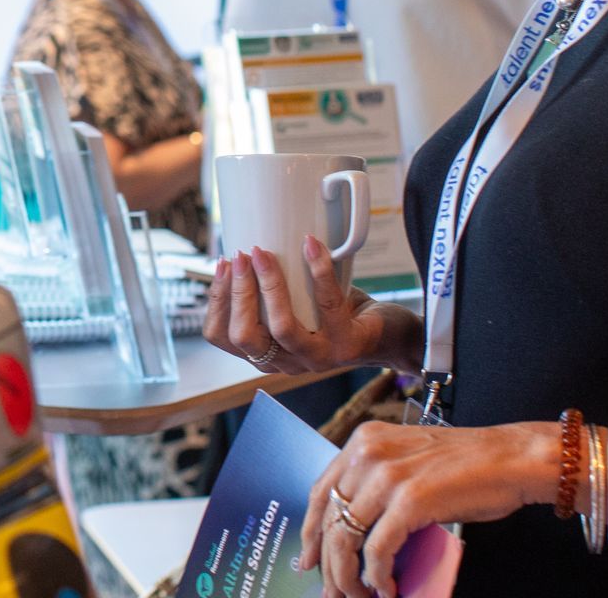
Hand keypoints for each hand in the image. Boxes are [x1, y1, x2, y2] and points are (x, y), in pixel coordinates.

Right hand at [203, 243, 413, 375]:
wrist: (391, 336)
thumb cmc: (338, 314)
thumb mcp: (297, 307)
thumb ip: (273, 291)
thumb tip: (248, 245)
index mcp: (267, 354)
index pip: (223, 338)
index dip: (216, 301)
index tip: (222, 264)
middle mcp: (288, 363)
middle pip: (245, 336)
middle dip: (237, 292)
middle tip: (242, 255)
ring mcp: (319, 358)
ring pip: (281, 327)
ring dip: (269, 284)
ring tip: (265, 253)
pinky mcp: (348, 346)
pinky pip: (328, 304)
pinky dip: (317, 269)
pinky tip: (311, 245)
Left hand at [300, 421, 552, 597]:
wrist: (511, 458)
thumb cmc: (468, 465)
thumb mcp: (408, 461)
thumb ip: (378, 485)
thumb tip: (356, 532)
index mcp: (364, 441)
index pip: (322, 491)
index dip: (311, 530)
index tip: (309, 558)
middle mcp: (368, 454)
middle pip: (330, 518)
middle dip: (328, 563)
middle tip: (333, 591)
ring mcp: (388, 476)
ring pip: (347, 538)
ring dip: (349, 576)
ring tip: (359, 596)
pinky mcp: (410, 501)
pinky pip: (378, 550)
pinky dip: (378, 576)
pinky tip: (387, 589)